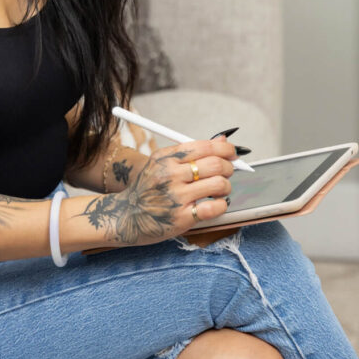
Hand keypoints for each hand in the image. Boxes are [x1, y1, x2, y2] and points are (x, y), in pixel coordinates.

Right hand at [81, 136, 236, 248]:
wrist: (126, 216)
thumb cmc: (148, 189)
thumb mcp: (161, 164)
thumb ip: (190, 152)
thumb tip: (224, 141)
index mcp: (165, 158)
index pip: (204, 146)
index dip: (225, 149)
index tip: (232, 153)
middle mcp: (170, 175)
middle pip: (215, 164)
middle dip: (229, 167)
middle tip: (228, 172)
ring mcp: (176, 197)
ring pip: (219, 184)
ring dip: (226, 187)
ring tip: (221, 190)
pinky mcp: (182, 218)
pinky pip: (214, 207)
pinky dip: (222, 205)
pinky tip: (216, 204)